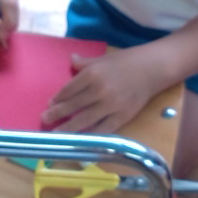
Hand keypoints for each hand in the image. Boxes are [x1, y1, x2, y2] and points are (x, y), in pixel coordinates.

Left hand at [40, 48, 155, 133]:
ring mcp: (111, 105)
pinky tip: (80, 139)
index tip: (49, 104)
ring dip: (69, 128)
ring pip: (85, 120)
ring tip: (56, 134)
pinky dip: (90, 135)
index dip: (58, 98)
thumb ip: (84, 63)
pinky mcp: (122, 116)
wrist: (152, 69)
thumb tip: (69, 59)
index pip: (69, 89)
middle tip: (44, 119)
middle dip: (57, 113)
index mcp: (92, 74)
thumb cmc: (126, 62)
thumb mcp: (102, 59)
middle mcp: (99, 90)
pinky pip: (103, 129)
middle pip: (74, 106)